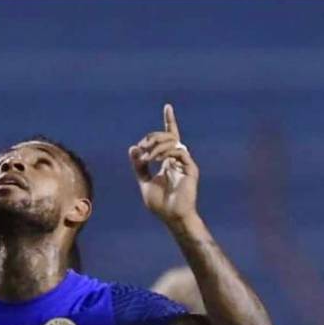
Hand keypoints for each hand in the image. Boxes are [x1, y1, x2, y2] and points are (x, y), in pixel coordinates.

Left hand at [129, 104, 199, 224]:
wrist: (172, 218)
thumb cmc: (160, 205)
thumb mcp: (145, 182)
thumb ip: (139, 166)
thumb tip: (133, 148)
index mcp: (168, 161)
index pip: (170, 136)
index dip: (169, 121)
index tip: (168, 106)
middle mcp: (178, 159)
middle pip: (167, 136)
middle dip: (152, 138)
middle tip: (142, 150)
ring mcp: (185, 163)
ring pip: (172, 141)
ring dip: (156, 146)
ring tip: (147, 159)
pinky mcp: (191, 169)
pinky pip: (179, 151)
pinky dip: (166, 152)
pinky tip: (156, 160)